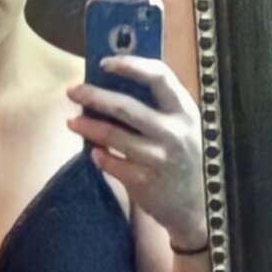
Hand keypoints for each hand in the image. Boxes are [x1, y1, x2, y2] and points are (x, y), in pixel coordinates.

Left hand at [65, 57, 206, 249]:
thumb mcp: (184, 127)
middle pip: (127, 107)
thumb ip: (160, 107)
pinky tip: (94, 153)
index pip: (159, 77)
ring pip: (113, 136)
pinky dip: (100, 157)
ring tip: (72, 122)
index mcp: (185, 111)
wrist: (199, 208)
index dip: (131, 65)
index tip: (105, 63)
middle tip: (73, 91)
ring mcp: (159, 158)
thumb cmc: (187, 158)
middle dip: (95, 96)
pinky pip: (112, 164)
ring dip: (88, 127)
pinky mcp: (145, 182)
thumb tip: (115, 83)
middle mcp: (174, 132)